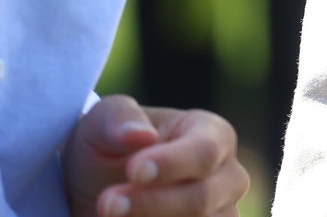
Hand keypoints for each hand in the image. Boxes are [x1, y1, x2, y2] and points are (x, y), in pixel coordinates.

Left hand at [63, 95, 248, 216]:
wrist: (99, 188)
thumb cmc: (111, 146)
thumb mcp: (104, 121)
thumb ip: (120, 120)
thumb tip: (141, 135)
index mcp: (214, 134)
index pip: (205, 151)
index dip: (172, 163)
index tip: (134, 171)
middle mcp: (227, 177)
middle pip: (201, 198)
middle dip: (151, 203)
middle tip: (106, 203)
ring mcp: (221, 214)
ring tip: (107, 216)